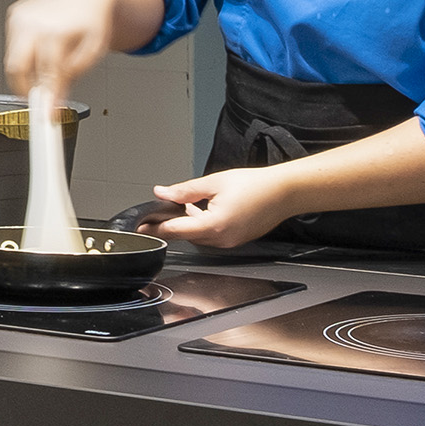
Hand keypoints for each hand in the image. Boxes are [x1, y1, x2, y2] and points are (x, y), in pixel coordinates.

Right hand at [3, 0, 119, 93]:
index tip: (47, 115)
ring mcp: (20, 18)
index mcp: (56, 31)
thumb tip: (56, 99)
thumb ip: (74, 75)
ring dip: (27, 71)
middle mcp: (33, 23)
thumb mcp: (93, 50)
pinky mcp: (13, 15)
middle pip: (17, 67)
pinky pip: (13, 46)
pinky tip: (42, 48)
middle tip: (38, 99)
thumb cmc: (91, 20)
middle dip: (24, 89)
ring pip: (13, 59)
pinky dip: (25, 54)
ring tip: (49, 66)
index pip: (47, 73)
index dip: (47, 97)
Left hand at [145, 166, 301, 250]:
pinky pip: (211, 235)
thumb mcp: (214, 183)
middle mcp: (221, 239)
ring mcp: (230, 242)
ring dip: (187, 223)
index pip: (174, 231)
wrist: (285, 192)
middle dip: (171, 222)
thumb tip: (162, 193)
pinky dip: (202, 224)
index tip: (139, 227)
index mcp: (213, 226)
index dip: (154, 228)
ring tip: (183, 205)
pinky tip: (202, 210)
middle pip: (185, 234)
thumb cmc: (255, 186)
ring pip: (198, 235)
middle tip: (159, 209)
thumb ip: (185, 190)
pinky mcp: (236, 240)